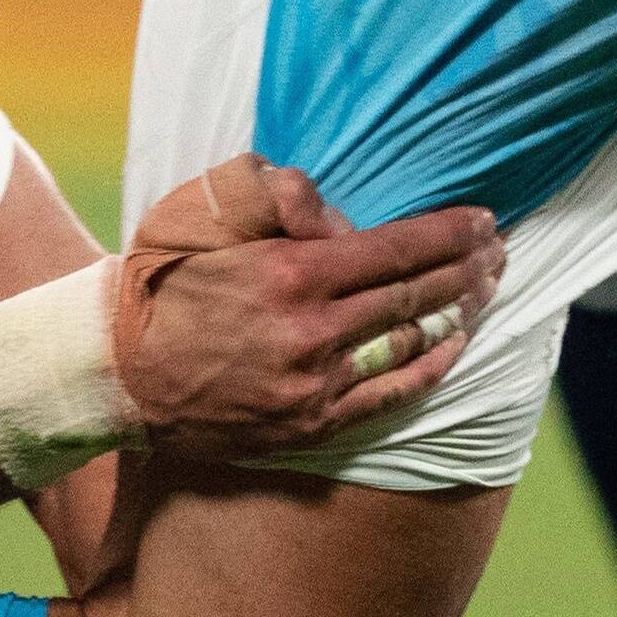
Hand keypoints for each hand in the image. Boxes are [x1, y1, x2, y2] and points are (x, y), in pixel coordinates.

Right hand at [106, 156, 505, 457]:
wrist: (115, 369)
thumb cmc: (161, 279)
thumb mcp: (204, 210)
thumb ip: (275, 191)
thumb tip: (337, 214)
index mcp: (290, 274)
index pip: (396, 250)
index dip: (449, 234)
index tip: (484, 220)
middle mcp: (310, 333)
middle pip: (414, 295)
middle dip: (467, 268)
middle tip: (501, 250)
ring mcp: (312, 386)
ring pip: (408, 344)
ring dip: (457, 313)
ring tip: (487, 288)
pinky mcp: (308, 425)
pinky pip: (388, 396)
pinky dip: (429, 368)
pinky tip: (456, 345)